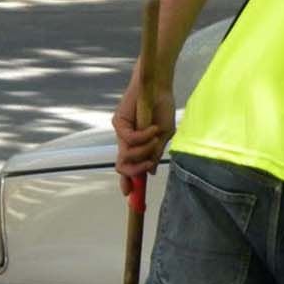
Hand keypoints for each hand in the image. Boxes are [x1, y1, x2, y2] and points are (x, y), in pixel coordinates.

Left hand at [113, 76, 175, 194]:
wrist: (158, 86)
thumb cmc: (162, 108)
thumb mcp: (164, 135)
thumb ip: (156, 153)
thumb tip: (151, 172)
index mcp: (136, 145)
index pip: (128, 167)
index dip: (128, 184)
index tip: (131, 196)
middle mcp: (125, 140)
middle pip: (122, 166)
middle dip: (135, 171)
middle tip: (148, 167)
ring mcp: (121, 132)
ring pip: (126, 154)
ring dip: (144, 151)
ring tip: (155, 137)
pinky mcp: (118, 122)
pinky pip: (130, 139)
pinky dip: (144, 136)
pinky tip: (153, 128)